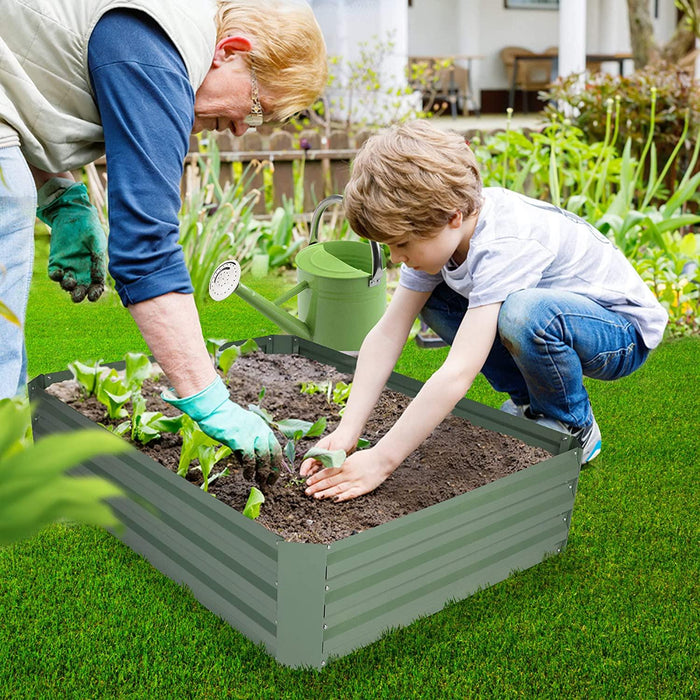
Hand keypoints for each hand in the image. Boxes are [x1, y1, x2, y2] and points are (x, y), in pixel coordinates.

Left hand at [36, 179, 105, 302]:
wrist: (74, 215)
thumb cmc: (90, 229)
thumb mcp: (98, 245)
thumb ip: (98, 262)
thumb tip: (98, 280)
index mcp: (95, 269)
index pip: (96, 287)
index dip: (94, 294)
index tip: (92, 296)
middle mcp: (82, 271)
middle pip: (80, 290)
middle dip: (79, 295)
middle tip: (78, 293)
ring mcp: (68, 267)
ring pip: (67, 285)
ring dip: (68, 287)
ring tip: (70, 281)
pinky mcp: (56, 261)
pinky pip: (54, 274)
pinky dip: (56, 277)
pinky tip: (59, 273)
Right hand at [162, 377, 282, 485]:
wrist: (213, 410)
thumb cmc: (224, 421)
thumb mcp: (242, 430)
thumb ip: (249, 444)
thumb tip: (252, 465)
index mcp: (262, 426)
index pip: (276, 447)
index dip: (277, 463)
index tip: (274, 474)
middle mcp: (261, 430)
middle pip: (274, 453)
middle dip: (274, 470)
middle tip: (270, 482)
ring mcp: (251, 434)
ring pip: (264, 457)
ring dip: (263, 472)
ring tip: (259, 481)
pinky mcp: (240, 440)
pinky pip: (250, 459)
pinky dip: (250, 470)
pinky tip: (247, 475)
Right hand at [299, 429, 357, 477]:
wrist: (351, 432)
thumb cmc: (343, 437)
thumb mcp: (337, 448)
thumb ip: (332, 459)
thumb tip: (328, 469)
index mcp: (319, 449)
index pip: (308, 460)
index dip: (305, 469)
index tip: (302, 475)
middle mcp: (321, 453)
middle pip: (311, 464)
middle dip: (308, 473)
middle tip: (307, 482)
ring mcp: (326, 455)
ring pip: (318, 466)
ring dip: (315, 473)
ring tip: (313, 483)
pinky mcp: (332, 458)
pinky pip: (326, 467)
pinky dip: (324, 472)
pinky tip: (324, 479)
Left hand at [303, 447, 395, 501]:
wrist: (383, 459)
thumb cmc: (367, 457)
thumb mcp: (351, 457)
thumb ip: (341, 463)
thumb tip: (329, 467)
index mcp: (344, 465)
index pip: (327, 472)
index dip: (316, 478)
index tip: (308, 482)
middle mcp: (347, 473)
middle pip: (329, 481)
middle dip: (317, 487)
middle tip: (307, 492)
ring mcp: (355, 481)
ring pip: (337, 488)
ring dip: (326, 493)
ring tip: (316, 497)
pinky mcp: (363, 488)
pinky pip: (351, 493)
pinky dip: (342, 497)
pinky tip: (335, 500)